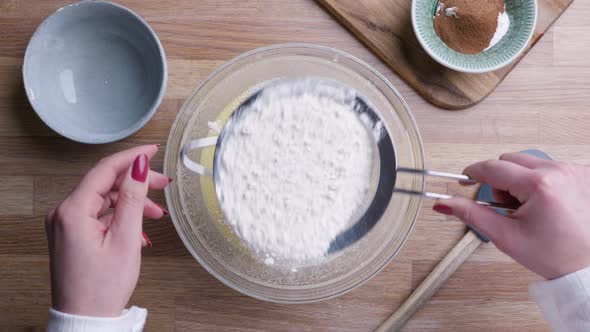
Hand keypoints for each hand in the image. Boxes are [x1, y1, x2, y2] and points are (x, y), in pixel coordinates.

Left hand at [46, 145, 169, 316]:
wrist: (85, 319)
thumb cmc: (102, 288)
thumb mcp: (125, 239)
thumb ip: (132, 198)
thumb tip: (139, 167)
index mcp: (72, 211)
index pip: (105, 170)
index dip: (132, 157)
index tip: (152, 150)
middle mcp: (63, 214)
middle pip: (104, 183)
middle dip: (136, 182)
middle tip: (164, 183)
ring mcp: (65, 225)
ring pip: (102, 199)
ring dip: (131, 201)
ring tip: (156, 212)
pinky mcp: (70, 234)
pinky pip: (97, 214)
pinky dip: (119, 216)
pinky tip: (138, 227)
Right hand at [433, 152, 589, 279]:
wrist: (589, 267)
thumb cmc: (555, 255)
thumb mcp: (505, 236)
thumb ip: (471, 214)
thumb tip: (443, 203)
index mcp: (539, 185)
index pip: (492, 167)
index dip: (473, 173)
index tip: (464, 181)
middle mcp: (559, 171)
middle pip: (509, 160)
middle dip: (500, 181)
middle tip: (507, 208)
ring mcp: (575, 170)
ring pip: (529, 162)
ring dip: (520, 180)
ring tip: (530, 208)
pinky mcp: (584, 173)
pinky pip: (549, 167)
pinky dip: (540, 182)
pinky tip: (547, 204)